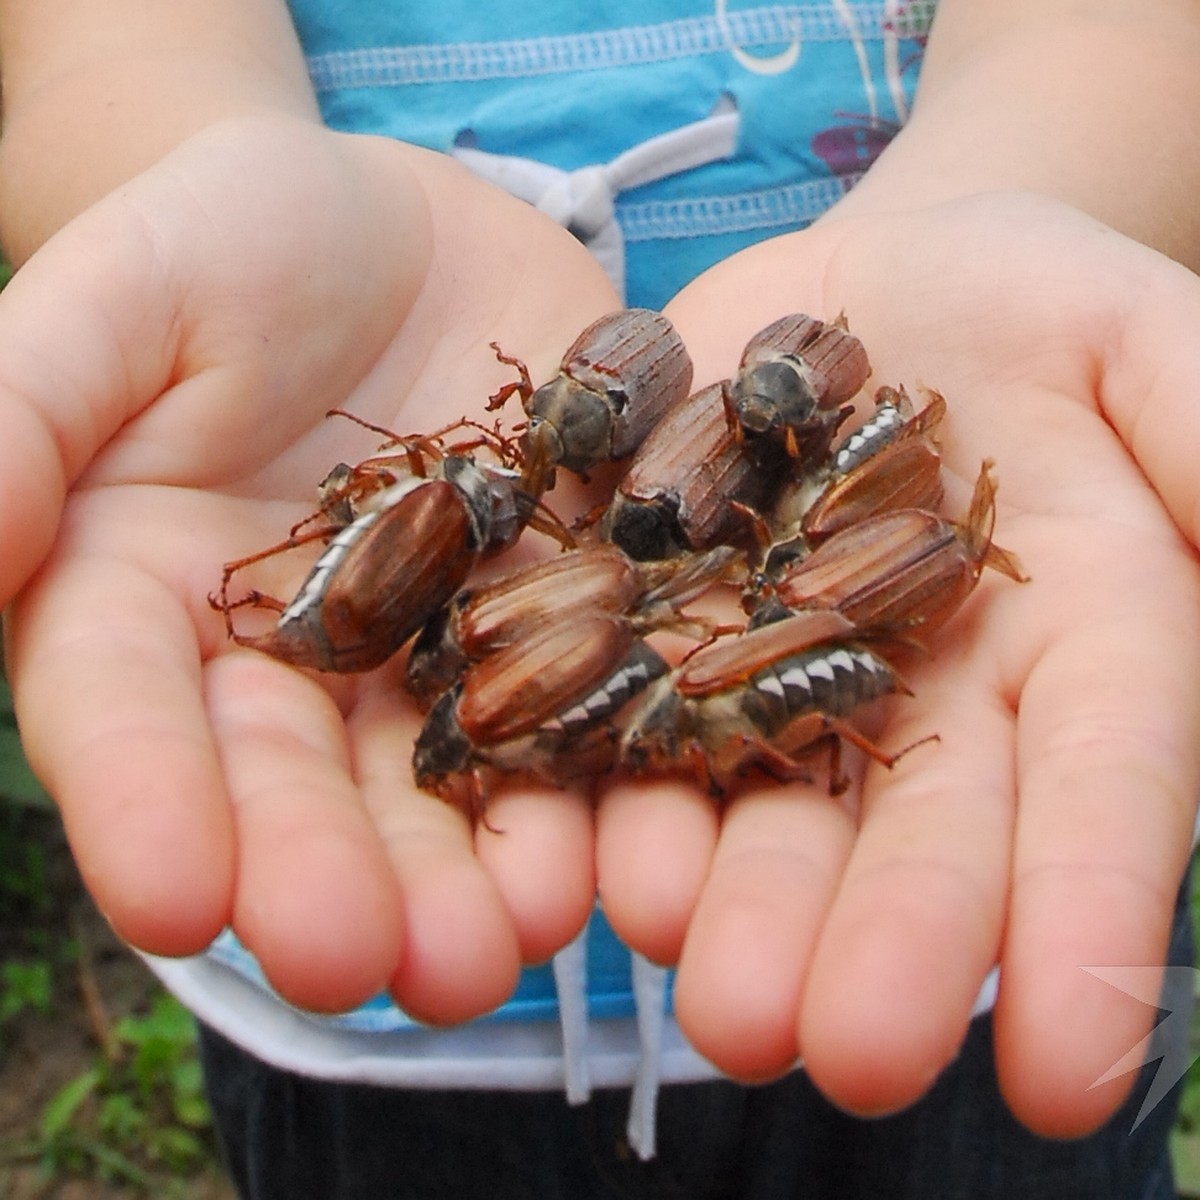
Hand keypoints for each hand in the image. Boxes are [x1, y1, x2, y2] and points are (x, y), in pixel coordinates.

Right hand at [1, 114, 622, 1021]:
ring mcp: (433, 655)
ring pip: (443, 787)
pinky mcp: (550, 618)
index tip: (175, 900)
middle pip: (300, 791)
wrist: (398, 233)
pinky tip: (613, 854)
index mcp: (150, 606)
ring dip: (468, 880)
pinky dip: (593, 786)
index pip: (130, 722)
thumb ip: (23, 416)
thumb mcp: (118, 302)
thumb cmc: (230, 243)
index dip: (146, 808)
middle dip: (329, 882)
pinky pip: (576, 711)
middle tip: (367, 971)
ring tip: (496, 957)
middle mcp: (292, 667)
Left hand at [594, 192, 1199, 1135]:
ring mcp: (782, 675)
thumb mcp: (1139, 341)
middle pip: (914, 834)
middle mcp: (927, 700)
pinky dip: (612, 795)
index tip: (1073, 1081)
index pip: (1098, 794)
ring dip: (735, 908)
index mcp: (1074, 646)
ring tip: (711, 999)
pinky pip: (633, 722)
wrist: (866, 292)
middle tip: (844, 1056)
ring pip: (764, 809)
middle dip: (887, 948)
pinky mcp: (663, 632)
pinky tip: (589, 866)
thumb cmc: (1032, 305)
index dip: (1088, 924)